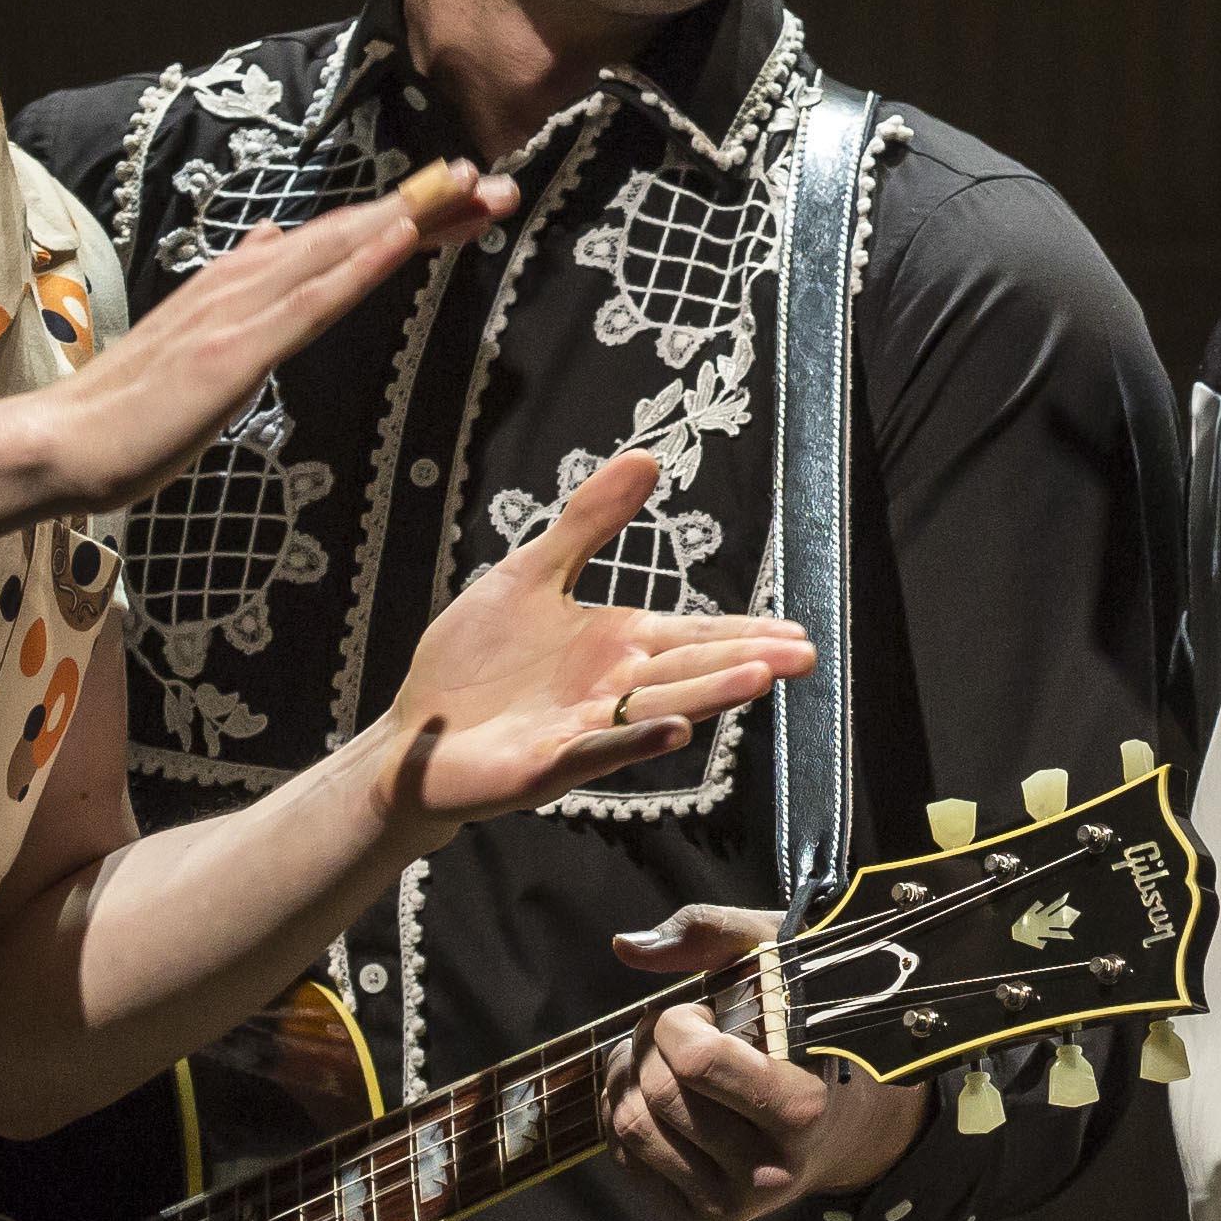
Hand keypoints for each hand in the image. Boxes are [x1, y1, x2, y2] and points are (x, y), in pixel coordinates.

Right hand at [36, 160, 508, 508]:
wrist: (67, 442)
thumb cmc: (134, 406)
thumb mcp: (199, 336)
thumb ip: (238, 287)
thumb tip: (271, 238)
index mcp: (240, 281)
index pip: (337, 241)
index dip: (405, 218)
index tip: (464, 200)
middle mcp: (244, 279)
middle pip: (352, 232)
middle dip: (427, 207)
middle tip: (494, 181)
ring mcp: (241, 310)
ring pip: (340, 251)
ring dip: (408, 217)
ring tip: (467, 187)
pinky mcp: (238, 350)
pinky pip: (312, 301)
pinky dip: (360, 265)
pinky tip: (402, 238)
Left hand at [370, 454, 815, 845]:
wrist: (416, 734)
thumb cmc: (476, 662)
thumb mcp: (532, 574)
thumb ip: (588, 524)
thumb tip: (647, 456)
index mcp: (615, 645)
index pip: (692, 636)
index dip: (744, 632)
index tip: (797, 630)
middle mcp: (611, 689)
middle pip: (688, 671)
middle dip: (745, 661)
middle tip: (804, 656)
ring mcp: (582, 728)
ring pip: (656, 708)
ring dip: (707, 695)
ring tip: (759, 678)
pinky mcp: (544, 764)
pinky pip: (594, 750)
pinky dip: (634, 740)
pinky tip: (675, 731)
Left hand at [601, 903, 927, 1220]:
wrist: (845, 1123)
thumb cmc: (807, 1029)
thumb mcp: (783, 964)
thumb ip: (713, 933)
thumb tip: (626, 946)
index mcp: (803, 1108)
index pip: (697, 1061)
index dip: (678, 1020)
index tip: (698, 1010)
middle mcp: (772, 1171)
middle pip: (658, 1092)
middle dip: (650, 1044)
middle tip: (677, 1030)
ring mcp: (736, 1205)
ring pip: (631, 1127)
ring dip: (628, 1077)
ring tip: (659, 1059)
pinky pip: (625, 1159)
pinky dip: (624, 1115)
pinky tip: (658, 1097)